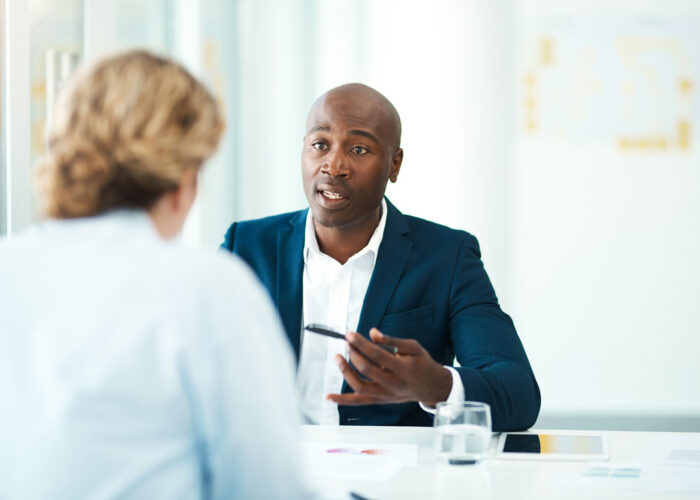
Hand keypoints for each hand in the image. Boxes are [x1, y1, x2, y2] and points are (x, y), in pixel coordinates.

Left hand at [325, 328, 452, 407]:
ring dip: (346, 371)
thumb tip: (372, 333)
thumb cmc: (422, 363)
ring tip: (338, 357)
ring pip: (360, 386)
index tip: (350, 334)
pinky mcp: (380, 400)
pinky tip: (329, 396)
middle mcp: (393, 384)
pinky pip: (358, 402)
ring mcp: (385, 395)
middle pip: (366, 369)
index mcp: (403, 369)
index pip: (377, 355)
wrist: (431, 387)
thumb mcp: (413, 347)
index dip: (361, 344)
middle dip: (353, 353)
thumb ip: (391, 340)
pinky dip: (342, 400)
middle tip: (347, 342)